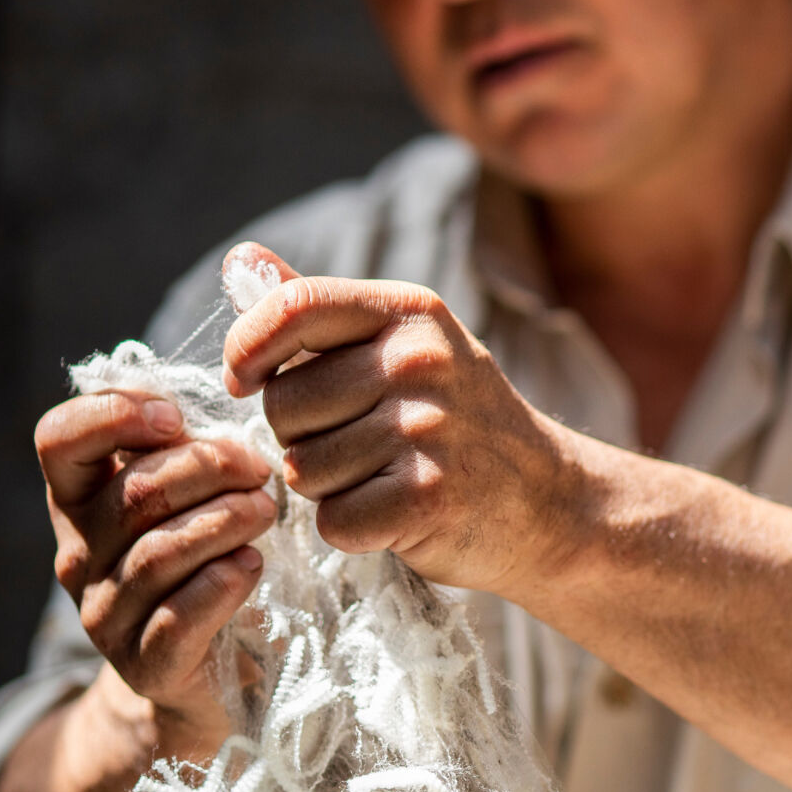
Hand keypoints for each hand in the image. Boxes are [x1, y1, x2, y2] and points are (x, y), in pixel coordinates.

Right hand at [35, 388, 276, 725]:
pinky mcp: (144, 666)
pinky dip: (224, 582)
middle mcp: (77, 555)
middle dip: (209, 469)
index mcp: (78, 501)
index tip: (177, 417)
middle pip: (135, 495)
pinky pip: (179, 616)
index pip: (59, 439)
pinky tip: (252, 565)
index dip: (114, 414)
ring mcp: (104, 615)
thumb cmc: (202, 564)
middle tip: (259, 469)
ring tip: (265, 511)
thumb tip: (199, 410)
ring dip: (226, 522)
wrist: (206, 676)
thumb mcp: (183, 499)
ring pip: (160, 554)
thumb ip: (179, 452)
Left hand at [222, 242, 576, 595]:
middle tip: (361, 446)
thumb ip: (319, 312)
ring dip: (329, 489)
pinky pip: (333, 521)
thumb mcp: (406, 348)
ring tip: (385, 479)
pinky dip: (353, 532)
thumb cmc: (460, 423)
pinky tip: (395, 518)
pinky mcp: (428, 498)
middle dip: (302, 437)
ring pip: (301, 470)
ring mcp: (427, 429)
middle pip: (283, 404)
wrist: (552, 502)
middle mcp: (420, 362)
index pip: (292, 307)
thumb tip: (240, 260)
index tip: (244, 380)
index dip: (247, 347)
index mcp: (410, 313)